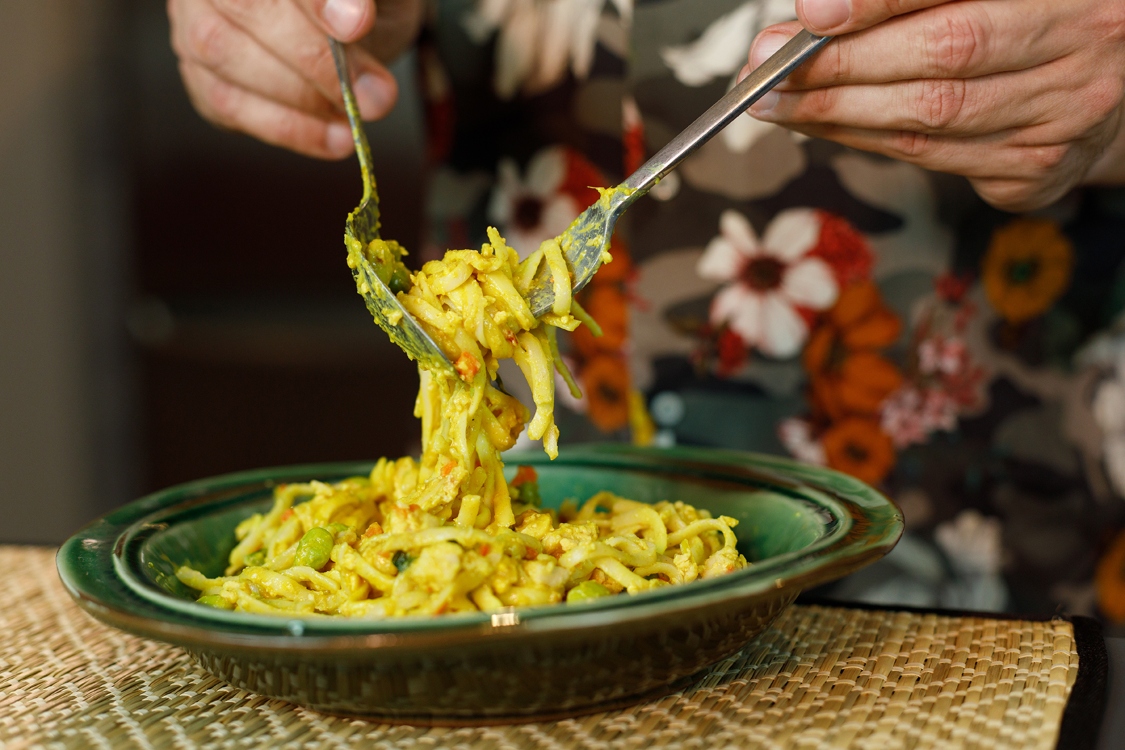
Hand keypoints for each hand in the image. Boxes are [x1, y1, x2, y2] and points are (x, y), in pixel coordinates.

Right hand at [168, 0, 422, 158]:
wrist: (353, 25)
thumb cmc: (362, 1)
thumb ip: (363, 1)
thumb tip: (352, 21)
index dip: (317, 0)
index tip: (357, 25)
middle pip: (243, 5)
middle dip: (313, 57)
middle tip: (374, 95)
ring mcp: (193, 18)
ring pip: (222, 53)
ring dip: (300, 97)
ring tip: (358, 119)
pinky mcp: (199, 73)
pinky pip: (226, 104)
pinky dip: (289, 128)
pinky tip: (336, 139)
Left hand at [744, 0, 1124, 210]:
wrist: (1109, 73)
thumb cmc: (1028, 12)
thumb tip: (818, 12)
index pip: (951, 1)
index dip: (876, 6)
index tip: (811, 14)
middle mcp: (1078, 53)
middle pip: (939, 66)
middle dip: (837, 70)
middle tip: (766, 69)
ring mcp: (1061, 121)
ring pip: (929, 123)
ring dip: (837, 116)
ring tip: (777, 102)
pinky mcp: (1036, 171)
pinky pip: (933, 162)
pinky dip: (868, 142)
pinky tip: (825, 127)